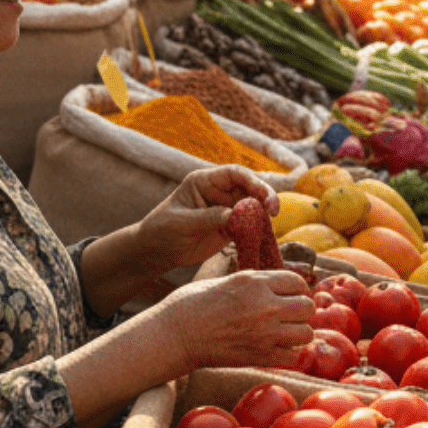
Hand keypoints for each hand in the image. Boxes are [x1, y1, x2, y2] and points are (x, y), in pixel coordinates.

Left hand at [136, 166, 280, 278]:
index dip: (252, 181)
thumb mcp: (181, 222)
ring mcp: (226, 209)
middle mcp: (219, 192)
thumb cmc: (161, 231)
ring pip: (253, 206)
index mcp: (205, 181)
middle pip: (249, 188)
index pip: (234, 174)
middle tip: (274, 211)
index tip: (263, 196)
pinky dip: (258, 229)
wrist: (154, 253)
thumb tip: (237, 216)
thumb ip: (209, 218)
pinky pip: (249, 225)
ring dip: (264, 214)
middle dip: (264, 196)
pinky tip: (264, 235)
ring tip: (270, 224)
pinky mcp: (230, 227)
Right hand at [158, 268, 315, 371]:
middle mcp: (264, 305)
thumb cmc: (194, 304)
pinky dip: (289, 354)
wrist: (175, 335)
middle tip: (289, 315)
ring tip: (285, 333)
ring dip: (298, 333)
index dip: (296, 289)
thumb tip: (278, 286)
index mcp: (256, 282)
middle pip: (307, 307)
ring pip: (305, 333)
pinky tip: (277, 349)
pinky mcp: (258, 356)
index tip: (290, 296)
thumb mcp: (229, 280)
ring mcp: (263, 332)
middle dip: (301, 311)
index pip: (297, 282)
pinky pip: (292, 356)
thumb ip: (258, 282)